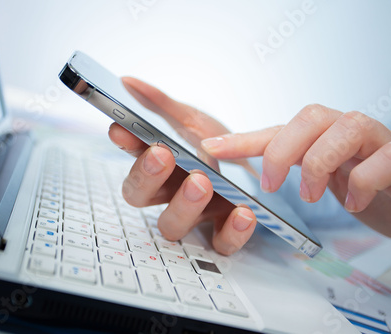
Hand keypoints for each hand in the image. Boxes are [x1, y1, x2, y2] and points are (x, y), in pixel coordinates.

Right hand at [109, 77, 257, 254]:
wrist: (267, 165)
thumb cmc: (223, 146)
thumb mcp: (196, 120)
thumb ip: (162, 105)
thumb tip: (128, 82)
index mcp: (161, 166)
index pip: (132, 159)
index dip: (126, 146)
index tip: (122, 129)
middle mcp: (172, 193)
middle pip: (140, 197)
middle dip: (146, 177)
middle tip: (162, 155)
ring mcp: (197, 215)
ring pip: (171, 225)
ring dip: (183, 205)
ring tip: (201, 181)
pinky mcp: (224, 231)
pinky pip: (220, 243)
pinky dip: (231, 232)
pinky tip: (243, 212)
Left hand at [201, 105, 390, 245]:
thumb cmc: (367, 186)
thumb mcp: (321, 177)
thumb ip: (290, 166)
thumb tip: (248, 165)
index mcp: (324, 135)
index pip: (278, 129)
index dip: (243, 138)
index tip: (210, 147)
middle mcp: (350, 130)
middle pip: (313, 115)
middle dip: (284, 150)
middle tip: (271, 184)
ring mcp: (381, 142)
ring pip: (351, 125)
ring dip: (321, 163)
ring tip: (311, 195)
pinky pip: (390, 156)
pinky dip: (366, 180)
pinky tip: (355, 202)